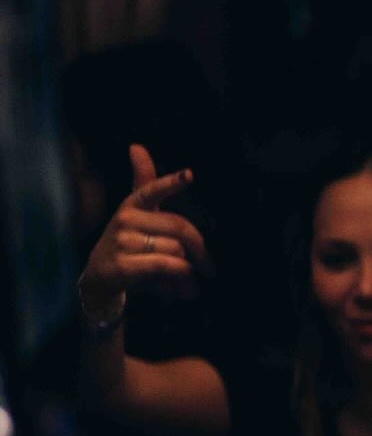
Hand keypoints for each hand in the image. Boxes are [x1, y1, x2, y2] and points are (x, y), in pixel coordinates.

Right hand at [78, 145, 210, 314]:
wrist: (99, 279)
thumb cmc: (128, 243)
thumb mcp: (138, 214)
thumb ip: (144, 183)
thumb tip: (136, 145)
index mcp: (133, 204)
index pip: (151, 190)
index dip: (171, 183)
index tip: (190, 175)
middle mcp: (125, 219)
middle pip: (180, 228)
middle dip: (201, 249)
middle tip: (209, 268)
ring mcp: (121, 242)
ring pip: (176, 249)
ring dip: (189, 271)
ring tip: (189, 283)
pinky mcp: (122, 265)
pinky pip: (166, 266)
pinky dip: (180, 278)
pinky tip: (182, 290)